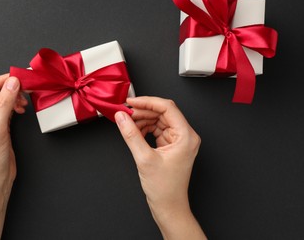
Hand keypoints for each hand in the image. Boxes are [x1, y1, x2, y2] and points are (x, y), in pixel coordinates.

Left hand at [0, 74, 26, 239]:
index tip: (20, 76)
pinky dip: (15, 106)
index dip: (3, 80)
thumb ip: (5, 103)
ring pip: (2, 99)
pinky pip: (6, 109)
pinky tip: (21, 109)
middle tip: (27, 86)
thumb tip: (13, 82)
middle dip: (11, 89)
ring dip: (14, 98)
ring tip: (24, 102)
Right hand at [115, 96, 204, 239]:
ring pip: (159, 120)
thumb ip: (131, 135)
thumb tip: (122, 117)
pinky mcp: (171, 145)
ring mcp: (178, 140)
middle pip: (163, 112)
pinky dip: (144, 128)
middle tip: (125, 113)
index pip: (167, 107)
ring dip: (142, 120)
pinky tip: (134, 130)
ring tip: (128, 123)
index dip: (147, 102)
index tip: (131, 102)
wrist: (168, 206)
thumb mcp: (144, 159)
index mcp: (186, 136)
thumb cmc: (164, 189)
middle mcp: (185, 136)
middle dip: (143, 111)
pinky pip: (157, 129)